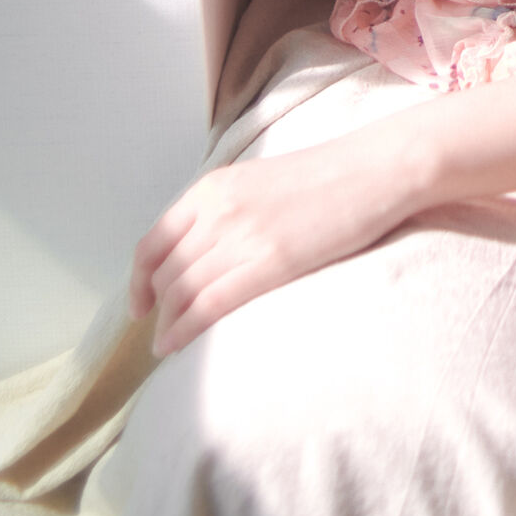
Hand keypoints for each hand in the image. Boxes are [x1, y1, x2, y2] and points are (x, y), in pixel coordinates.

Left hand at [130, 139, 406, 356]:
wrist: (375, 169)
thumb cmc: (328, 176)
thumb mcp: (260, 181)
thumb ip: (226, 209)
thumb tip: (204, 250)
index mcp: (213, 187)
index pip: (154, 241)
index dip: (140, 278)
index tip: (141, 303)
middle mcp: (218, 210)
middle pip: (166, 271)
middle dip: (155, 307)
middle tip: (158, 329)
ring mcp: (242, 237)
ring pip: (182, 291)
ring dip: (167, 324)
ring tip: (166, 345)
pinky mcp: (269, 263)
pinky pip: (209, 304)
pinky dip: (184, 329)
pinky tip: (175, 346)